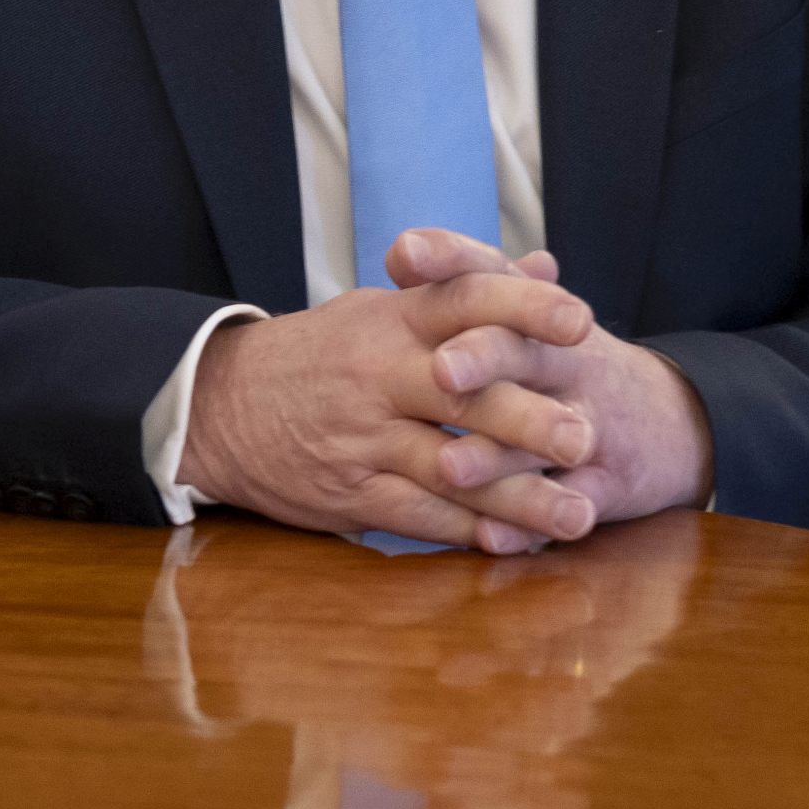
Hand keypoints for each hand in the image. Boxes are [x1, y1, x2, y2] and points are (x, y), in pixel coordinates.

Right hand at [179, 233, 604, 550]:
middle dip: (529, 417)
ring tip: (576, 517)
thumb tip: (545, 264)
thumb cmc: (321, 356)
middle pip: (462, 392)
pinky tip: (515, 545)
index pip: (464, 300)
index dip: (523, 307)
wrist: (220, 406)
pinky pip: (417, 515)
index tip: (582, 321)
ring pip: (449, 467)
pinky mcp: (349, 492)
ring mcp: (362, 436)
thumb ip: (466, 294)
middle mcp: (378, 373)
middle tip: (588, 438)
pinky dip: (468, 532)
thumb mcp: (382, 311)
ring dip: (517, 497)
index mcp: (391, 319)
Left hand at [385, 227, 715, 530]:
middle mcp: (564, 359)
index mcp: (535, 314)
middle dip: (482, 357)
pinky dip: (533, 523)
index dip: (450, 259)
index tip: (402, 253)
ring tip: (449, 468)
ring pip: (542, 434)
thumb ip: (467, 290)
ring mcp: (590, 421)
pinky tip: (494, 540)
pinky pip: (572, 502)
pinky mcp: (607, 481)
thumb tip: (401, 251)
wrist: (672, 421)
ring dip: (494, 454)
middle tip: (440, 370)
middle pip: (521, 349)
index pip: (490, 272)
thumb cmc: (565, 365)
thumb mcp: (527, 319)